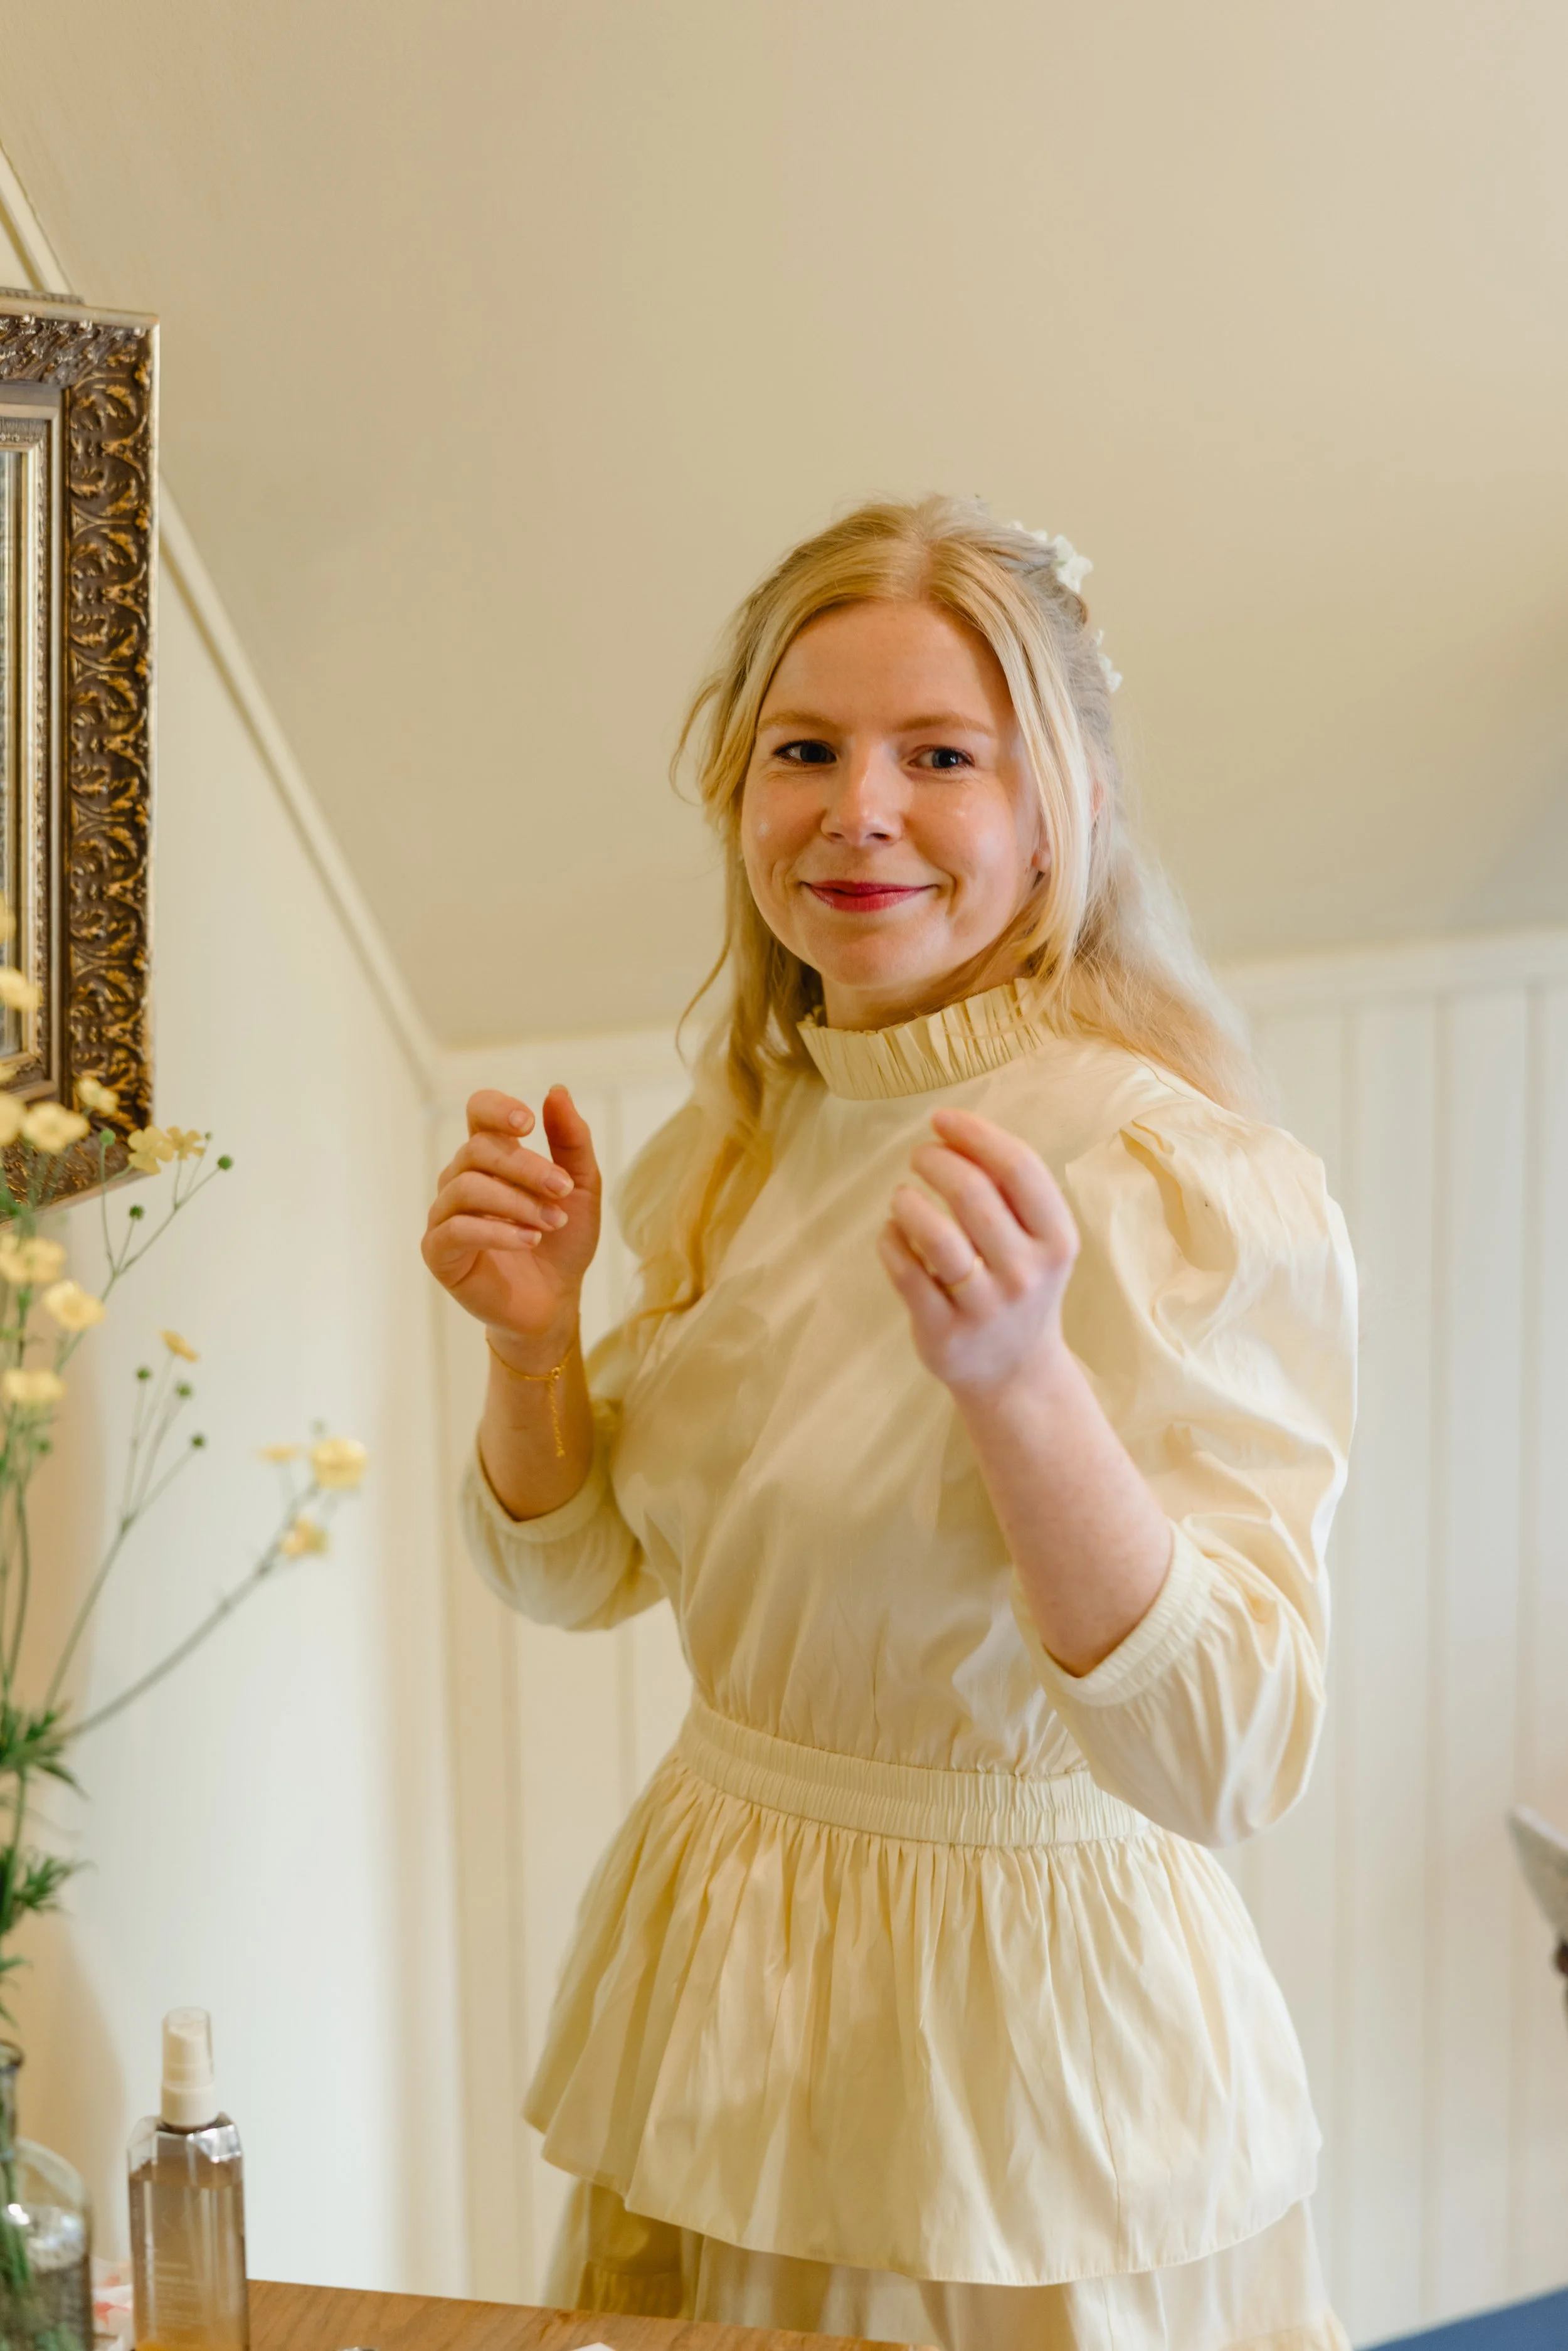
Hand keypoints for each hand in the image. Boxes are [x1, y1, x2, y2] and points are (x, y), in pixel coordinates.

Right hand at [422, 1086, 600, 1349]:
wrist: (555, 1300)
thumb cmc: (563, 1241)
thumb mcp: (579, 1188)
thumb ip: (571, 1141)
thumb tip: (557, 1090)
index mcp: (491, 1157)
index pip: (478, 1112)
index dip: (496, 1109)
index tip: (528, 1122)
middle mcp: (460, 1179)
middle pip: (478, 1150)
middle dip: (525, 1167)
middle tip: (562, 1189)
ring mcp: (445, 1215)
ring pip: (466, 1187)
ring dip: (516, 1202)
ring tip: (551, 1222)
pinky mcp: (438, 1252)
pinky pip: (457, 1229)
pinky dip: (496, 1232)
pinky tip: (529, 1240)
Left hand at [877, 1106, 1078, 1396]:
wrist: (1016, 1374)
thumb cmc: (1020, 1286)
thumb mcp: (1039, 1242)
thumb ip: (1011, 1192)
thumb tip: (955, 1131)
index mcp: (1057, 1240)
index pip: (1019, 1168)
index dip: (975, 1134)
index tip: (942, 1119)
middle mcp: (1026, 1273)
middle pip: (973, 1195)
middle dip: (937, 1161)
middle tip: (920, 1155)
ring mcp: (985, 1307)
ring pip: (936, 1237)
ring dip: (908, 1202)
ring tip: (903, 1197)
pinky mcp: (944, 1333)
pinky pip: (906, 1273)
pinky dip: (890, 1241)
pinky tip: (891, 1231)